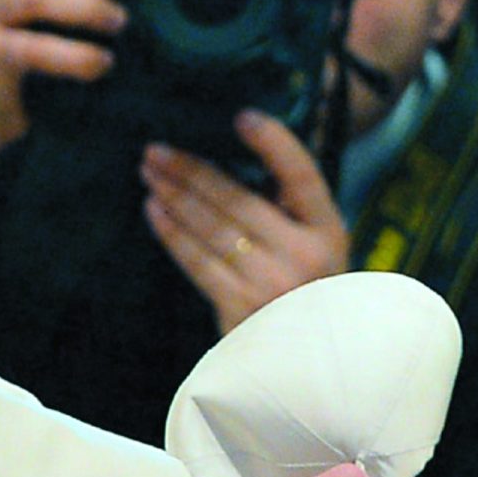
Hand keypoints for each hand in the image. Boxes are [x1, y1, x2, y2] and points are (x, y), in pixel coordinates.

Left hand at [142, 111, 350, 333]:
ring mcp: (272, 284)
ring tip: (149, 173)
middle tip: (155, 149)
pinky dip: (173, 234)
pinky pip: (198, 262)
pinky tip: (154, 211)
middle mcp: (304, 255)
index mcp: (328, 229)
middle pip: (238, 200)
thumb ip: (288, 204)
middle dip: (192, 171)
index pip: (303, 176)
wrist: (307, 360)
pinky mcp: (240, 308)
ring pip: (212, 229)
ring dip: (175, 196)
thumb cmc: (306, 286)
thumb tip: (233, 152)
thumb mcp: (314, 243)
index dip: (275, 144)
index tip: (243, 116)